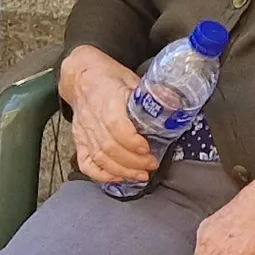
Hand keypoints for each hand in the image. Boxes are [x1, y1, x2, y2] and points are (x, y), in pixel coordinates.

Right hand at [61, 50, 159, 187]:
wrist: (82, 77)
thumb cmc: (108, 78)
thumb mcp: (132, 79)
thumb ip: (150, 93)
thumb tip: (174, 103)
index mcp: (107, 99)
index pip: (116, 125)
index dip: (132, 142)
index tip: (148, 149)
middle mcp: (93, 118)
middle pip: (110, 147)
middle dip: (133, 162)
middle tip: (150, 165)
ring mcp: (84, 131)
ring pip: (100, 158)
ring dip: (122, 171)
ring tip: (140, 175)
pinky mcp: (79, 140)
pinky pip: (86, 163)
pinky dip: (101, 175)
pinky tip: (118, 177)